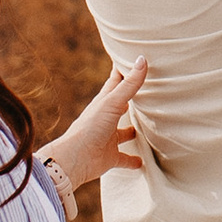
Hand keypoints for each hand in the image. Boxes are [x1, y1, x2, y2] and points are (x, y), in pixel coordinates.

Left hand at [45, 56, 147, 196]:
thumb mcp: (112, 102)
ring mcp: (108, 138)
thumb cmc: (90, 127)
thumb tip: (142, 59)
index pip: (115, 82)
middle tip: (145, 91)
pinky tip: (142, 162)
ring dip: (132, 131)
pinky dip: (133, 160)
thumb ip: (129, 84)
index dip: (122, 70)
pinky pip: (124, 158)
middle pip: (120, 106)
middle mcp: (106, 119)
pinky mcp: (110, 156)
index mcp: (104, 102)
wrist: (75, 158)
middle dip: (131, 99)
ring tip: (146, 127)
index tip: (131, 59)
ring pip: (123, 132)